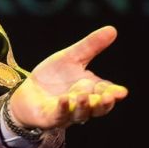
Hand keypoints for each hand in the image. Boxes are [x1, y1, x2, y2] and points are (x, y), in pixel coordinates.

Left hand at [7, 25, 129, 130]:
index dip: (114, 94)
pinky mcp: (50, 118)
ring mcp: (67, 114)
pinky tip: (64, 99)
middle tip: (109, 97)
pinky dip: (63, 108)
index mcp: (92, 91)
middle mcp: (83, 105)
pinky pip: (59, 115)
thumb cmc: (53, 76)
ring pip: (80, 114)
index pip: (107, 93)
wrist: (27, 90)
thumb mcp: (72, 57)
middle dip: (103, 103)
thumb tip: (113, 29)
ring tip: (83, 96)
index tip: (121, 91)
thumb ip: (91, 46)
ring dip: (83, 106)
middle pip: (98, 108)